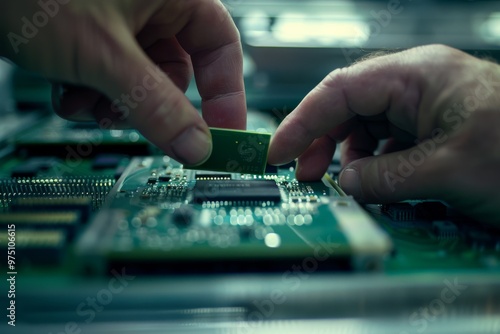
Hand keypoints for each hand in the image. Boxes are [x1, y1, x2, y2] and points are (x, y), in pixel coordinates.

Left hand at [0, 0, 245, 164]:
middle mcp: (151, 6)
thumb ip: (156, 105)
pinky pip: (109, 79)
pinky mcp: (92, 37)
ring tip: (84, 97)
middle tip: (130, 119)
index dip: (226, 95)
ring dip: (112, 104)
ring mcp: (120, 22)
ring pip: (139, 83)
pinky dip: (90, 94)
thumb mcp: (104, 53)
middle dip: (147, 104)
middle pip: (175, 74)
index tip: (222, 135)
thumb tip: (196, 146)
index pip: (222, 48)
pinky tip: (67, 90)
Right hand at [268, 45, 499, 222]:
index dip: (302, 122)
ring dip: (347, 153)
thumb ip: (386, 177)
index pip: (339, 91)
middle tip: (307, 174)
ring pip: (366, 123)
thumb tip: (346, 183)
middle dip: (322, 140)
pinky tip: (375, 179)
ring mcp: (427, 103)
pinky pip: (389, 138)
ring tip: (342, 181)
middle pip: (348, 105)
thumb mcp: (449, 171)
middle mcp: (419, 83)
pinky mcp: (435, 124)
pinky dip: (373, 160)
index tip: (278, 151)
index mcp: (418, 76)